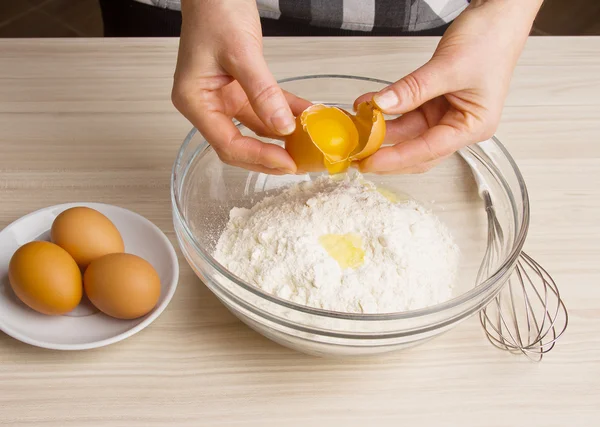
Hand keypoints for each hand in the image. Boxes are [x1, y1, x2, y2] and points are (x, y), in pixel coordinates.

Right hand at [172, 0, 308, 173]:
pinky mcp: (241, 89)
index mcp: (195, 101)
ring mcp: (225, 98)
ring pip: (256, 130)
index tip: (287, 163)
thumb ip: (263, 92)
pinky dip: (287, 113)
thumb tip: (284, 127)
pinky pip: (267, 108)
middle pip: (240, 145)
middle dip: (271, 156)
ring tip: (310, 147)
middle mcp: (208, 105)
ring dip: (283, 138)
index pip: (226, 144)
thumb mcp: (241, 51)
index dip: (258, 158)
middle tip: (301, 164)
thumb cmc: (215, 9)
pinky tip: (308, 117)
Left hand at [356, 0, 541, 173]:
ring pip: (407, 131)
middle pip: (417, 148)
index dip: (397, 158)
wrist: (498, 15)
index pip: (429, 150)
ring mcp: (445, 114)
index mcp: (473, 126)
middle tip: (357, 156)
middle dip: (387, 152)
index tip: (370, 162)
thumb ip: (414, 89)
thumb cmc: (491, 41)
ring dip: (382, 129)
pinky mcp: (433, 102)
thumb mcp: (448, 66)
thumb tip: (383, 105)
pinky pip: (405, 111)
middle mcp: (459, 125)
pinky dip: (387, 109)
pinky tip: (368, 105)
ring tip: (357, 128)